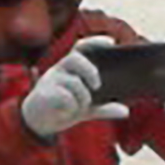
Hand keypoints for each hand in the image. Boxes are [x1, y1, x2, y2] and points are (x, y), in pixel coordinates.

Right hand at [14, 42, 130, 140]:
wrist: (38, 123)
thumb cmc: (63, 108)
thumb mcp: (86, 109)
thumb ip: (104, 109)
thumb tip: (126, 111)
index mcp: (70, 68)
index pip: (81, 48)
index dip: (95, 42)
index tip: (111, 42)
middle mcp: (60, 69)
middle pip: (75, 58)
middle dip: (90, 70)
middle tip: (97, 85)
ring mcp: (51, 80)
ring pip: (73, 82)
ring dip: (82, 97)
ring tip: (80, 108)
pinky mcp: (44, 93)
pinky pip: (65, 97)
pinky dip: (71, 107)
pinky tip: (67, 111)